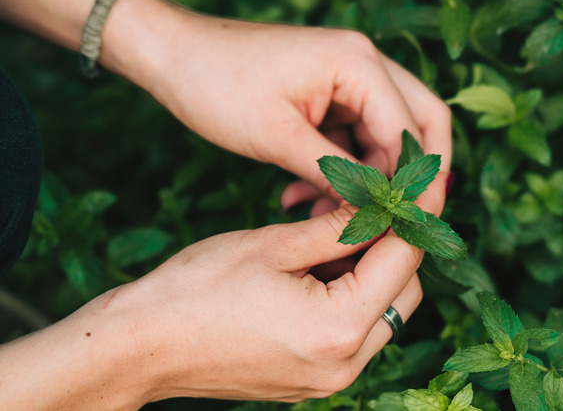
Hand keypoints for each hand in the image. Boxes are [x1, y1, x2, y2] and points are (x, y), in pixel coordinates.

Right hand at [0, 202, 430, 408]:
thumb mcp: (273, 244)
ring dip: (373, 273)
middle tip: (372, 207)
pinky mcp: (315, 381)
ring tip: (336, 236)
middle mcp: (345, 363)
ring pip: (384, 315)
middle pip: (404, 293)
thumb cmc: (196, 289)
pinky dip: (351, 298)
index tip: (418, 184)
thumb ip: (339, 227)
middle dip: (395, 247)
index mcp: (338, 327)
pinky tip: (319, 269)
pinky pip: (356, 334)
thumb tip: (382, 204)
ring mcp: (330, 379)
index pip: (403, 261)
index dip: (414, 216)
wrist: (141, 345)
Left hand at [138, 13, 450, 214]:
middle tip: (397, 222)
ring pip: (385, 137)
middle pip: (418, 124)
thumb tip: (376, 212)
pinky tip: (305, 196)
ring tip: (323, 214)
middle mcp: (364, 64)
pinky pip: (354, 137)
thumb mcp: (278, 137)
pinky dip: (341, 169)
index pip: (410, 130)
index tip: (407, 226)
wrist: (172, 55)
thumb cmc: (217, 84)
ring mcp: (348, 78)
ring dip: (366, 179)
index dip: (414, 183)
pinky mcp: (330, 94)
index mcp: (358, 64)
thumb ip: (336, 175)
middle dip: (409, 177)